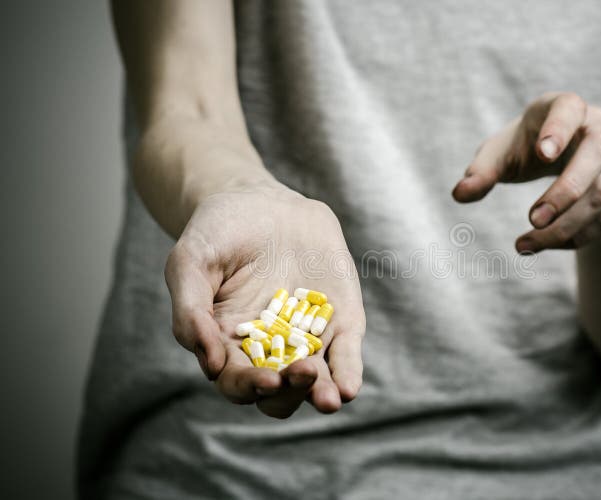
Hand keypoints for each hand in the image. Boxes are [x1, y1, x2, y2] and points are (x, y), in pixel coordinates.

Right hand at [164, 186, 365, 417]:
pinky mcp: (339, 321)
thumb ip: (191, 311)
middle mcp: (269, 350)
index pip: (236, 381)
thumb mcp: (190, 263)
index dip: (248, 386)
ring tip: (327, 397)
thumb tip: (211, 365)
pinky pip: (345, 353)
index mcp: (228, 344)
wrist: (260, 201)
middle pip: (277, 393)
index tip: (264, 380)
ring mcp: (306, 338)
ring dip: (319, 393)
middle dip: (287, 393)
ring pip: (313, 382)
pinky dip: (348, 372)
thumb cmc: (217, 234)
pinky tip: (348, 387)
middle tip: (295, 375)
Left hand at [452, 92, 600, 250]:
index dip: (558, 130)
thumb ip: (481, 172)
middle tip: (531, 221)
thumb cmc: (528, 148)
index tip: (542, 154)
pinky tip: (550, 244)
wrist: (569, 155)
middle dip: (564, 193)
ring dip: (567, 226)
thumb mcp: (501, 154)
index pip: (569, 109)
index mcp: (567, 106)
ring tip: (525, 245)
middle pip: (597, 155)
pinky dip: (580, 236)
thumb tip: (460, 194)